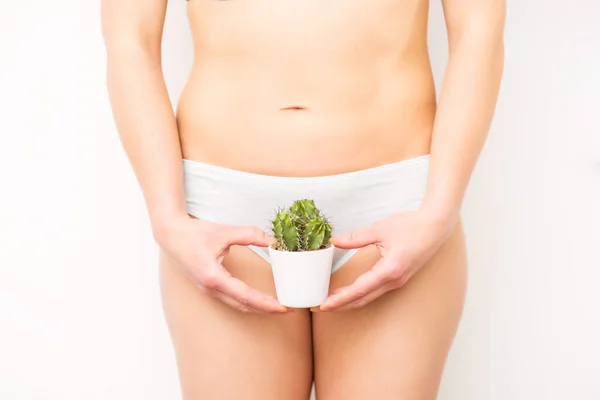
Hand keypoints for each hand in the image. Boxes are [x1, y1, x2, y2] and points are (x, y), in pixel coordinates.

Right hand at [154, 215, 288, 313]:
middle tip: (288, 309)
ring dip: (258, 307)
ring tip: (277, 306)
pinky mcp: (208, 288)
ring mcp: (208, 291)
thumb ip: (249, 234)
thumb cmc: (194, 234)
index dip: (266, 302)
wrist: (170, 235)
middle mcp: (210, 288)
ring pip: (237, 305)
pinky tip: (258, 299)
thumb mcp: (224, 232)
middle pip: (244, 305)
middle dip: (266, 309)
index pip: (245, 295)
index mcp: (213, 277)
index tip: (283, 307)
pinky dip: (247, 302)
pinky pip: (231, 300)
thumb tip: (272, 240)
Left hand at [319, 209, 455, 311]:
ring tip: (331, 301)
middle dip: (340, 304)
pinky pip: (376, 291)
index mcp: (389, 270)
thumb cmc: (411, 226)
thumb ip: (355, 238)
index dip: (340, 299)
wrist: (436, 227)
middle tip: (320, 307)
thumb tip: (334, 241)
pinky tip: (350, 291)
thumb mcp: (379, 229)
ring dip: (350, 301)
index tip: (324, 305)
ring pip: (369, 297)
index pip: (359, 289)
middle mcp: (394, 281)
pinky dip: (360, 294)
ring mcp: (397, 281)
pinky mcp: (398, 278)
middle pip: (362, 299)